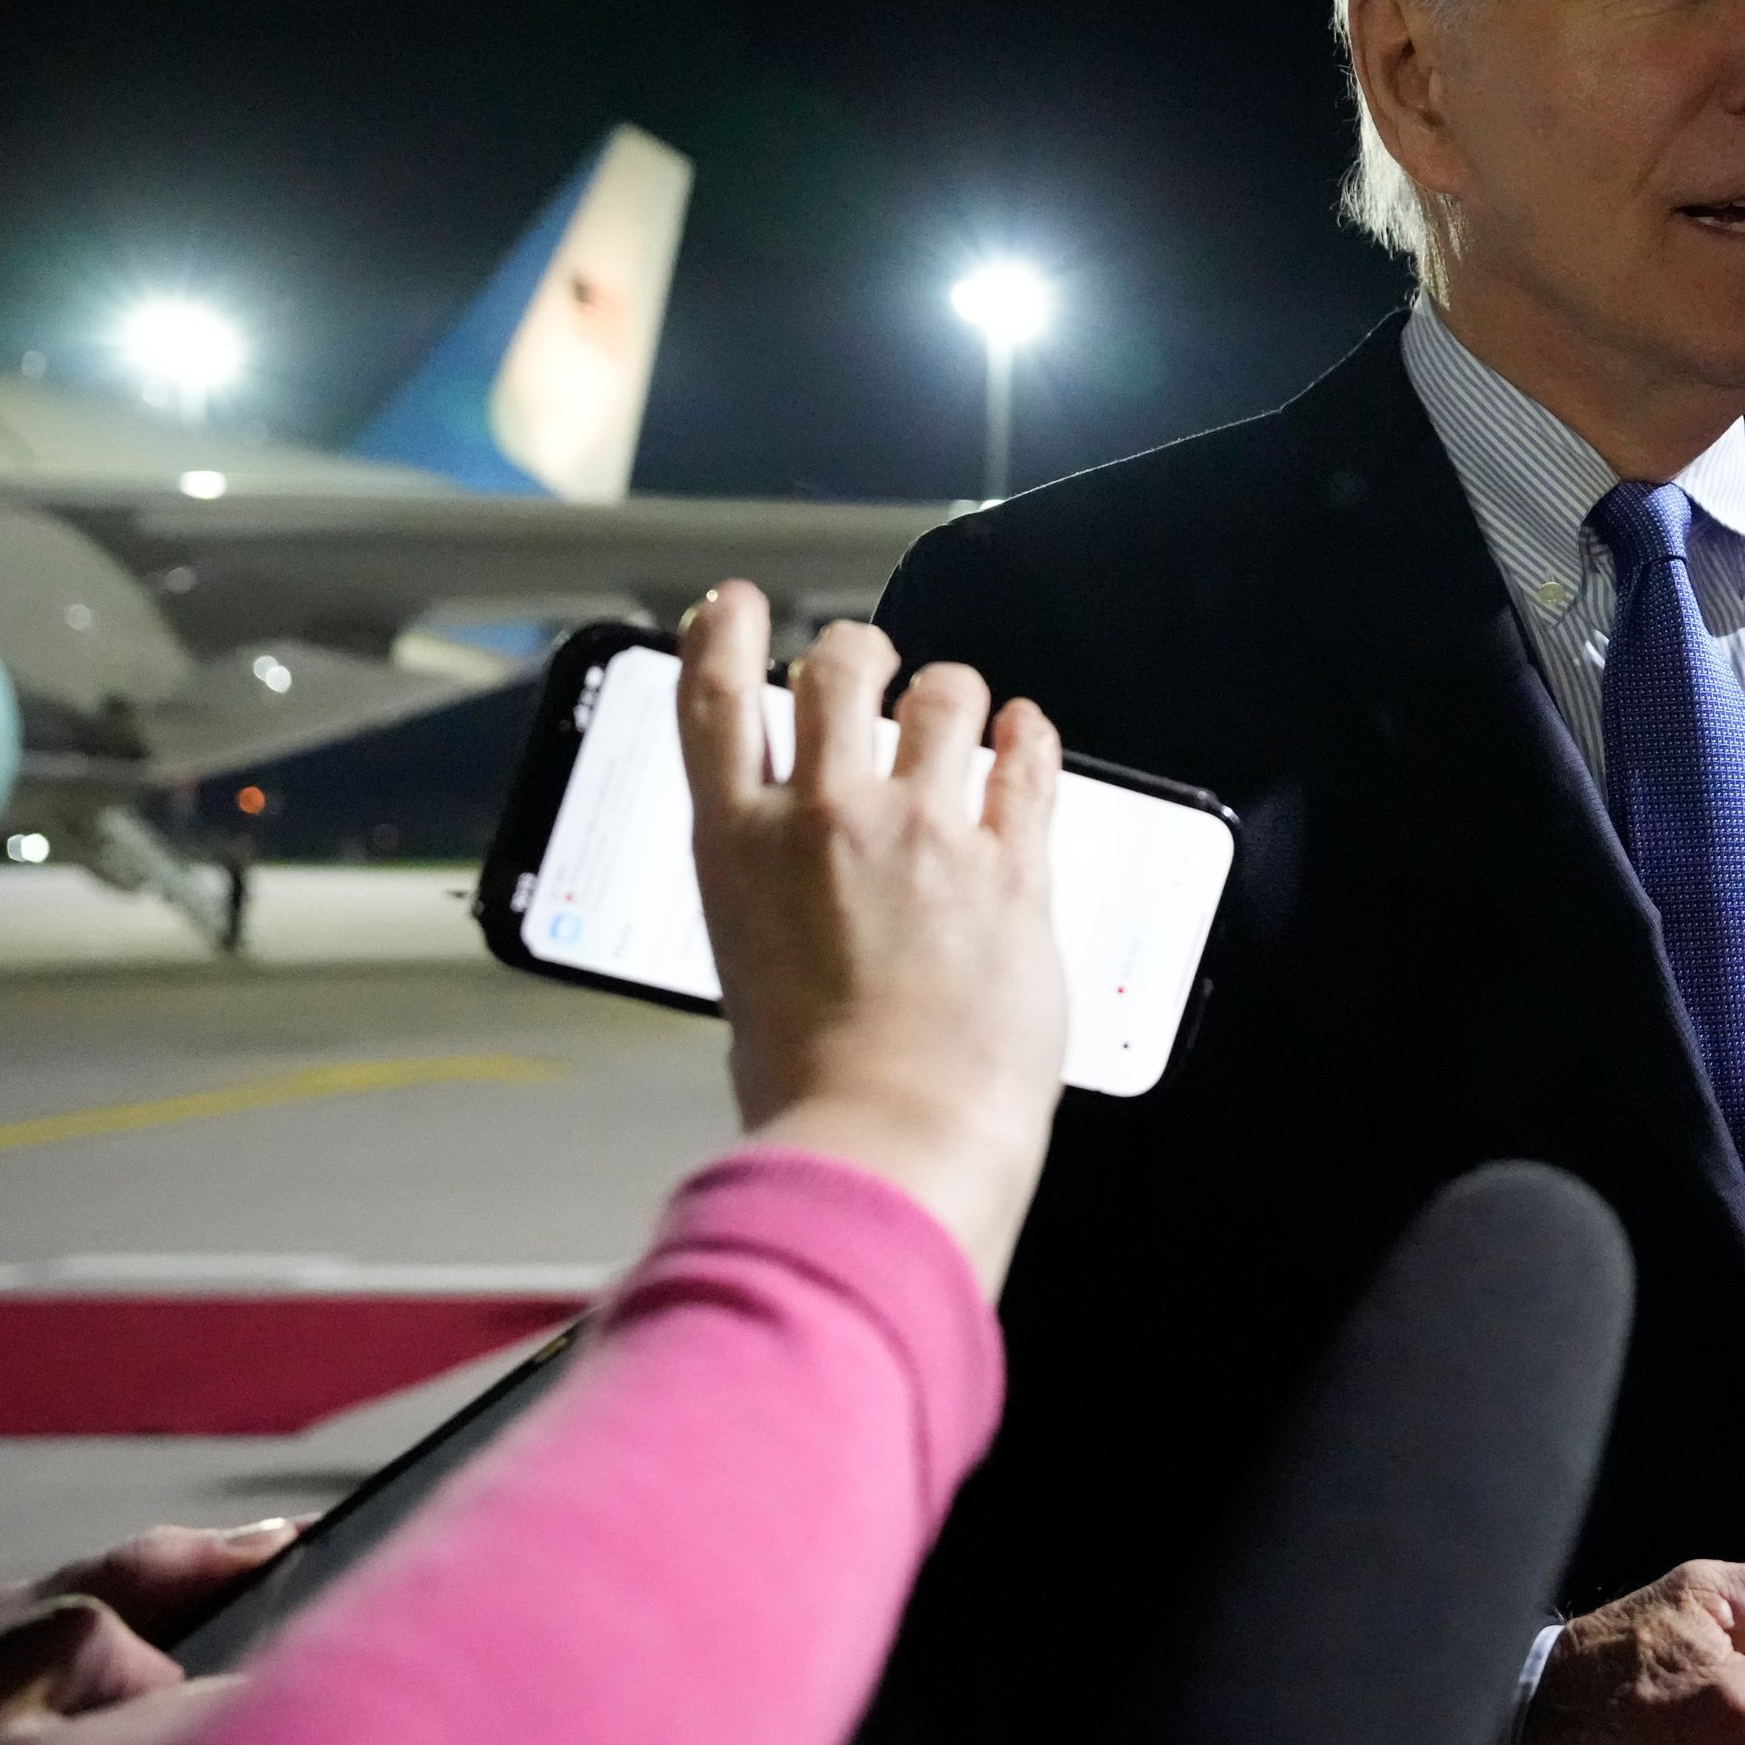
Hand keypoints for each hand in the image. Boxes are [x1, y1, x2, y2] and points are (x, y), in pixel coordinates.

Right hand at [676, 582, 1068, 1294]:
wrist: (891, 1139)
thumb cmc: (808, 1090)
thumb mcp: (744, 975)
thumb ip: (769, 906)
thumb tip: (796, 895)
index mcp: (734, 847)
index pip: (717, 698)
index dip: (726, 633)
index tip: (738, 605)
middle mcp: (824, 818)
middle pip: (838, 671)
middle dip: (858, 653)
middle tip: (873, 667)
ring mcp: (922, 832)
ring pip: (942, 694)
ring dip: (950, 693)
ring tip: (960, 714)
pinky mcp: (1010, 864)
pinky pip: (1027, 760)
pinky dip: (1027, 735)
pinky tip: (1025, 735)